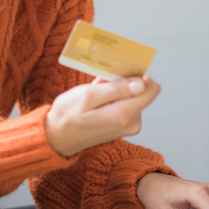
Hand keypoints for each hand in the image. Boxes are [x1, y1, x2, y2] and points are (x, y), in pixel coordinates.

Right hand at [45, 75, 160, 156]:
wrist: (56, 138)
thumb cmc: (68, 115)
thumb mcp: (88, 96)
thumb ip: (116, 89)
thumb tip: (142, 84)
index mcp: (124, 114)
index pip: (151, 89)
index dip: (138, 75)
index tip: (121, 71)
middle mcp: (132, 123)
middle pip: (141, 91)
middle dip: (123, 82)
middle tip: (101, 82)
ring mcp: (128, 126)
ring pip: (133, 96)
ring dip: (116, 90)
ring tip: (95, 93)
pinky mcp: (123, 126)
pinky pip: (125, 104)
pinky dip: (113, 98)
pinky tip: (97, 100)